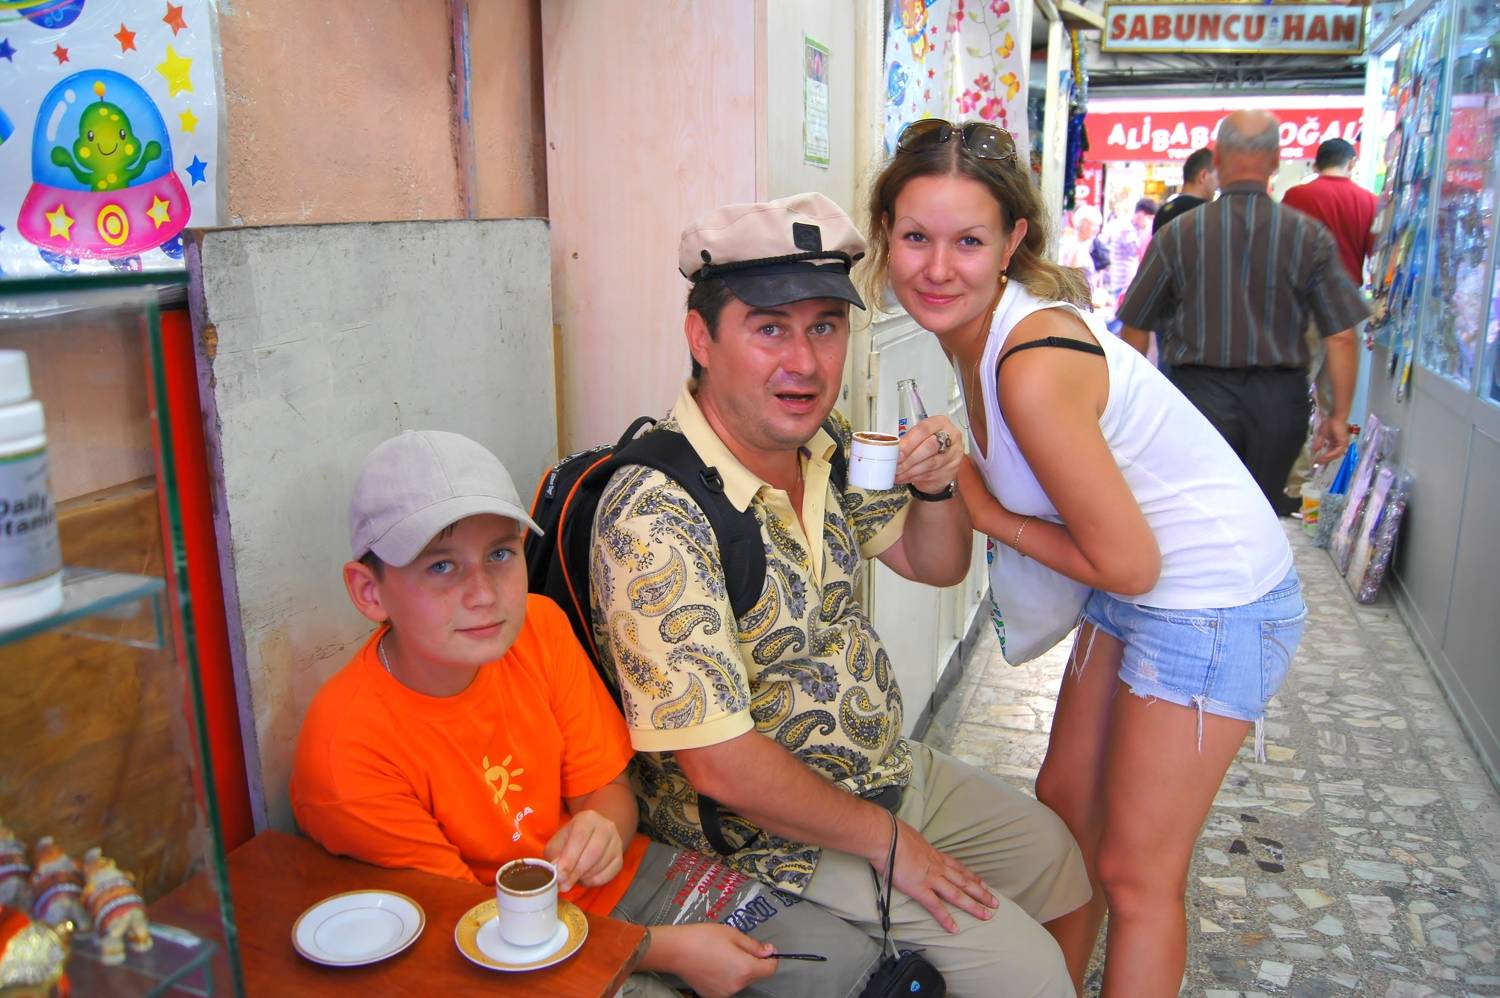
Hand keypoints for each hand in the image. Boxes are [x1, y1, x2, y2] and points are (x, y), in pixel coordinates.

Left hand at [543, 810, 622, 891]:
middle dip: (576, 871)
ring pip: (601, 864)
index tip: (560, 876)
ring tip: (574, 878)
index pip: (579, 838)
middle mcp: (605, 827)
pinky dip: (595, 881)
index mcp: (587, 818)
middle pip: (593, 852)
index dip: (569, 859)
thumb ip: (555, 856)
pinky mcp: (620, 857)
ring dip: (585, 876)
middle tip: (564, 884)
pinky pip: (610, 873)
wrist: (590, 838)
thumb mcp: (558, 843)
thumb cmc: (570, 841)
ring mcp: (616, 842)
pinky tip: (586, 878)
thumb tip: (557, 871)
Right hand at [657, 924, 775, 997]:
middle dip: (751, 962)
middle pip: (755, 975)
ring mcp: (725, 993)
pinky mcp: (713, 996)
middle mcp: (737, 985)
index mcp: (745, 969)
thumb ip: (753, 946)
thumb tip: (770, 952)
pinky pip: (728, 987)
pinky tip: (713, 966)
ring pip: (741, 981)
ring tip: (721, 956)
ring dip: (738, 971)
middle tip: (734, 947)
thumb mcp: (733, 934)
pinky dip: (726, 978)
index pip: (770, 969)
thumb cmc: (704, 938)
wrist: (676, 950)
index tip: (763, 949)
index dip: (770, 958)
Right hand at [878, 818, 997, 932]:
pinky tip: (954, 929)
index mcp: (934, 854)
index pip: (958, 867)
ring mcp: (931, 878)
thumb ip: (913, 844)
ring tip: (987, 916)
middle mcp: (937, 866)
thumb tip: (909, 844)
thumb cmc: (892, 833)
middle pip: (964, 882)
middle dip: (981, 893)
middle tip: (995, 903)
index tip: (983, 883)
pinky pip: (936, 907)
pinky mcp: (920, 889)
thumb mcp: (909, 836)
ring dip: (973, 906)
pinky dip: (946, 919)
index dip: (972, 876)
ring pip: (957, 894)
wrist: (885, 836)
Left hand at [896, 416, 963, 493]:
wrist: (942, 460)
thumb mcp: (919, 436)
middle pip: (930, 447)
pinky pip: (930, 475)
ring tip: (898, 473)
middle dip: (910, 457)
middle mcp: (951, 437)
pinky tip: (904, 477)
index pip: (924, 429)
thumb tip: (892, 450)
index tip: (898, 451)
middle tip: (896, 464)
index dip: (909, 441)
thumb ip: (908, 440)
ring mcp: (953, 454)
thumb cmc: (928, 444)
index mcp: (941, 423)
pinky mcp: (951, 470)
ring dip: (910, 470)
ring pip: (930, 463)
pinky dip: (914, 477)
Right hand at [1310, 415, 1349, 465]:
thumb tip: (1313, 451)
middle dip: (1325, 460)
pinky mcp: (1343, 444)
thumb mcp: (1321, 435)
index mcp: (1336, 444)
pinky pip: (1336, 452)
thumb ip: (1318, 443)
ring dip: (1327, 459)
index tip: (1315, 462)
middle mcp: (1340, 446)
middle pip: (1333, 456)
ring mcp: (1343, 445)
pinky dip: (1329, 455)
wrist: (1335, 418)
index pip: (1330, 453)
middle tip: (1316, 464)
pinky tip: (1323, 457)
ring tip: (1319, 461)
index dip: (1323, 458)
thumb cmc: (1330, 424)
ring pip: (1335, 456)